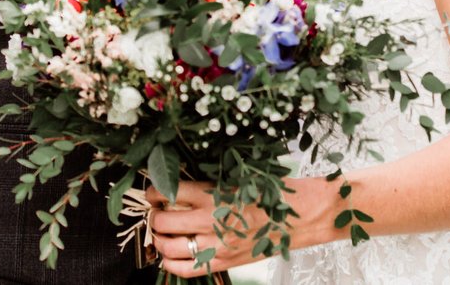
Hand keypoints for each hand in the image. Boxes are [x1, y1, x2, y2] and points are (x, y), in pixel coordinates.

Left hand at [145, 181, 268, 277]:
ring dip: (158, 239)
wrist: (296, 217)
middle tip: (156, 212)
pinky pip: (184, 269)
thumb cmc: (269, 193)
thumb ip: (208, 184)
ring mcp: (215, 244)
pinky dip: (169, 262)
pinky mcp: (221, 262)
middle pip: (163, 221)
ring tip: (161, 233)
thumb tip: (179, 186)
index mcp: (214, 194)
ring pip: (168, 246)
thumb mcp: (237, 179)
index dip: (154, 191)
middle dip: (154, 216)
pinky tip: (169, 254)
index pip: (170, 192)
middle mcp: (210, 220)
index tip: (153, 191)